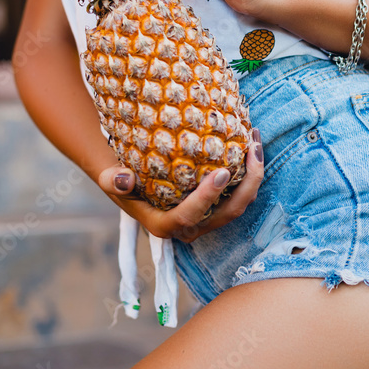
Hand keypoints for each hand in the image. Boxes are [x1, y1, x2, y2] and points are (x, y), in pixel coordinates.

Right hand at [95, 133, 264, 242]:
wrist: (133, 183)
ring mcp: (209, 218)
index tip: (222, 172)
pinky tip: (250, 143)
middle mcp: (193, 227)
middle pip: (229, 212)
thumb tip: (123, 179)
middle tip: (252, 149)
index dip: (209, 197)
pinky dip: (249, 171)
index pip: (191, 216)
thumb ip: (113, 181)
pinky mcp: (218, 206)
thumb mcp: (112, 180)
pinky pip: (241, 192)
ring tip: (255, 140)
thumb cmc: (122, 180)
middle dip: (248, 183)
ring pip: (241, 203)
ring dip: (254, 175)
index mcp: (167, 225)